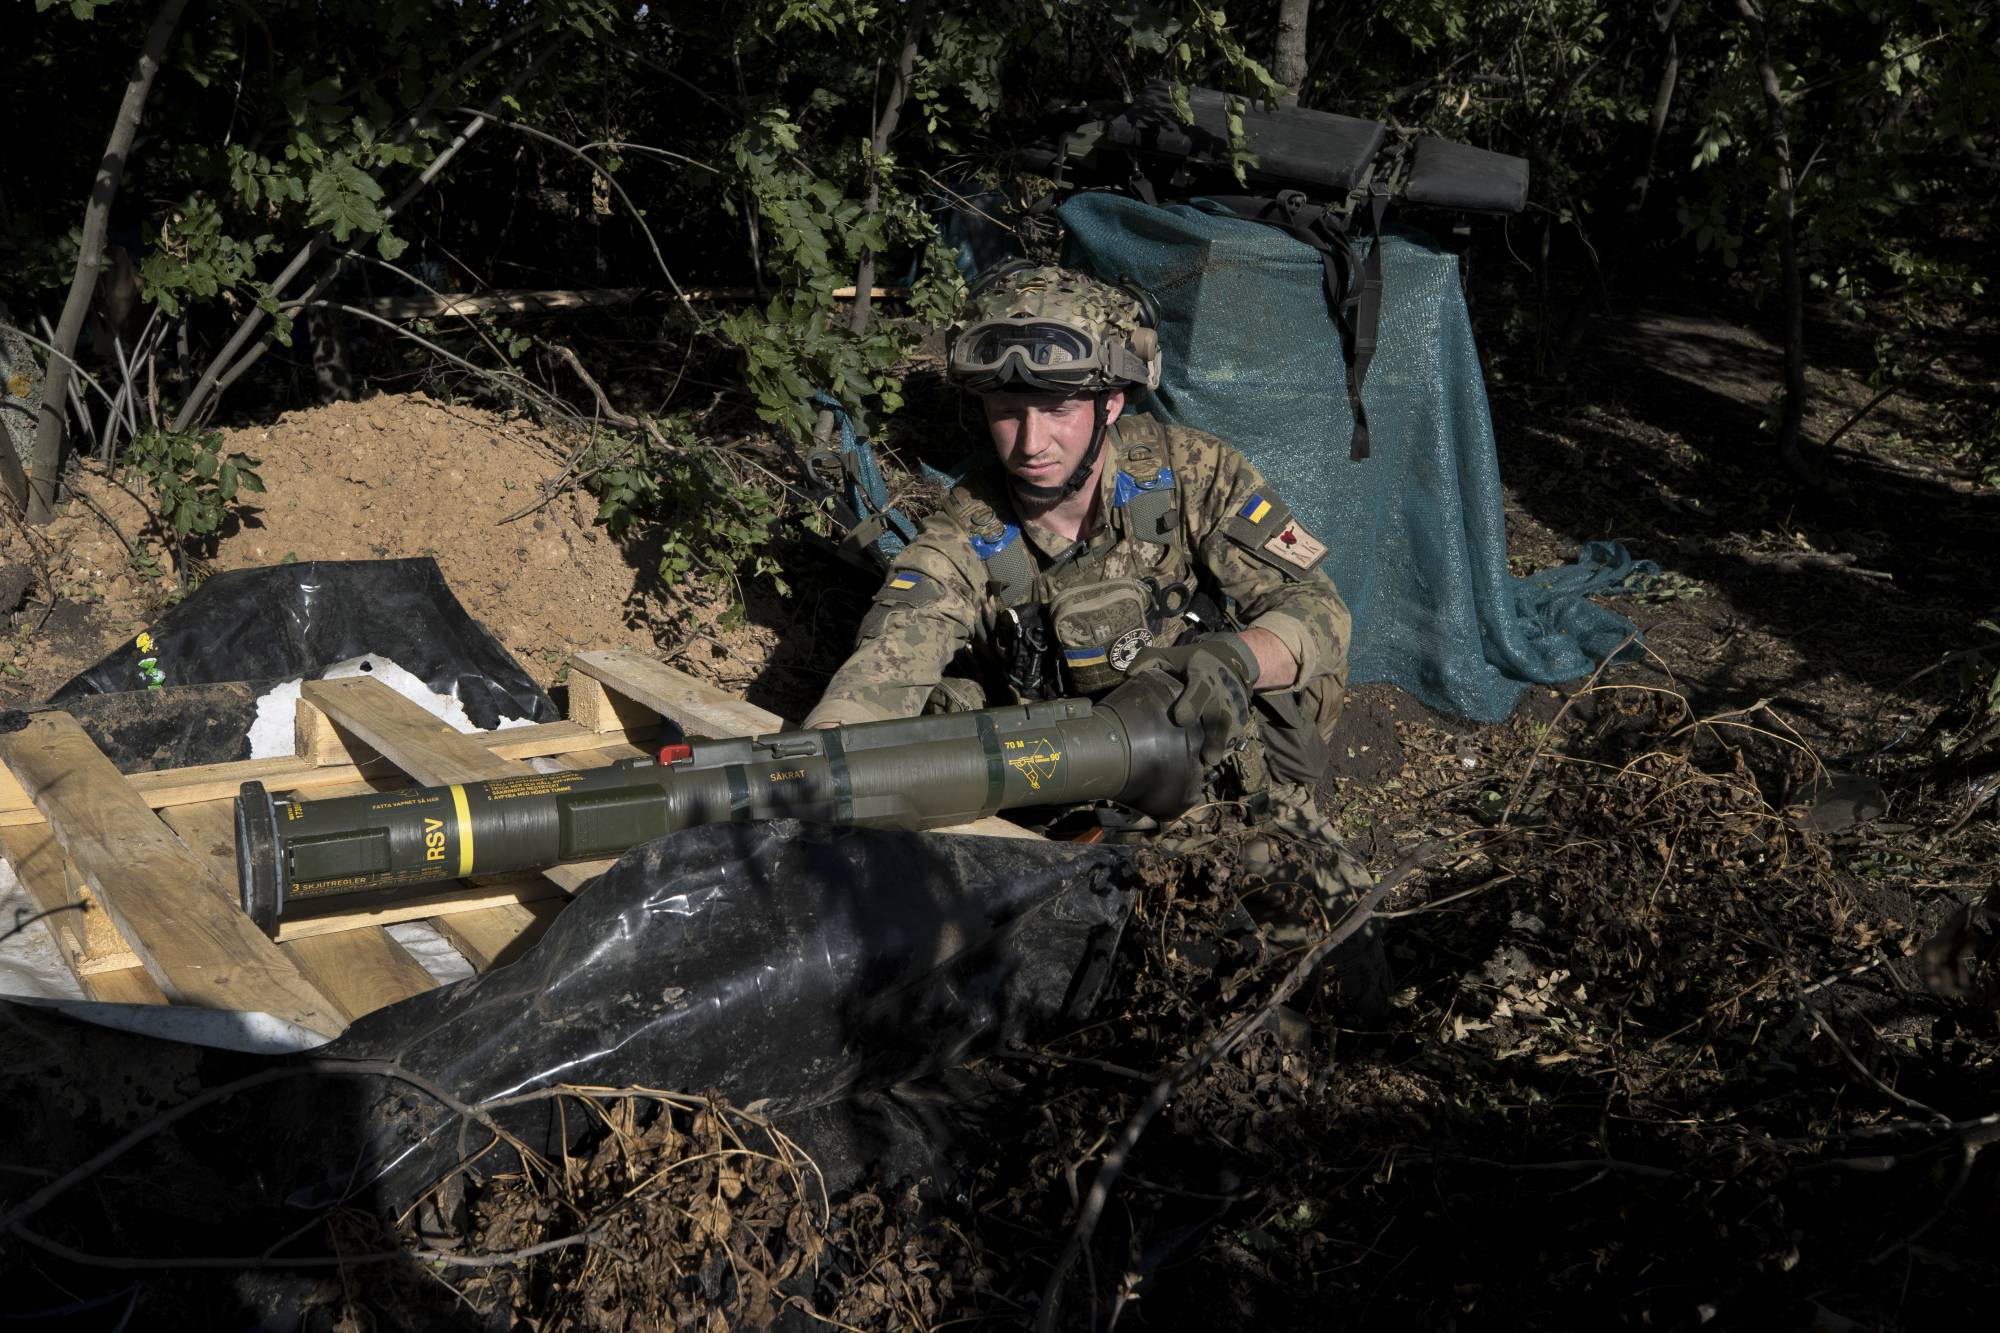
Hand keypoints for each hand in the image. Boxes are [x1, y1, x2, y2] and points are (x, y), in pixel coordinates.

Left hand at [1127, 634, 1256, 766]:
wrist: (1232, 660)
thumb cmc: (1191, 662)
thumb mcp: (1171, 654)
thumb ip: (1149, 660)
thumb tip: (1129, 676)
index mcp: (1202, 673)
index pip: (1199, 687)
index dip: (1192, 702)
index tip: (1181, 718)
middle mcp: (1220, 692)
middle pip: (1219, 714)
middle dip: (1214, 734)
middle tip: (1206, 756)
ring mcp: (1231, 707)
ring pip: (1228, 728)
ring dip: (1219, 746)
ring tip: (1210, 763)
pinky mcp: (1238, 719)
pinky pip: (1233, 736)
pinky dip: (1225, 749)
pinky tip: (1211, 765)